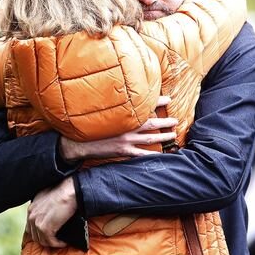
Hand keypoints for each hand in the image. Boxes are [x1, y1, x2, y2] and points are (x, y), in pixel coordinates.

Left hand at [26, 177, 75, 247]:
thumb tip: (47, 216)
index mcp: (30, 209)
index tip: (48, 234)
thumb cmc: (60, 193)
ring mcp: (37, 223)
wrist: (67, 192)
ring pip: (42, 241)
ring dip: (52, 243)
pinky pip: (50, 242)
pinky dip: (58, 244)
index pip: (30, 227)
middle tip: (55, 239)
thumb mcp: (45, 198)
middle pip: (35, 236)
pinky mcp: (45, 229)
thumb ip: (42, 207)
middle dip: (45, 239)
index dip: (38, 233)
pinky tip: (64, 242)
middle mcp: (31, 217)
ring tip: (60, 241)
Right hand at [60, 96, 177, 160]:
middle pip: (151, 123)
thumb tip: (126, 102)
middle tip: (176, 120)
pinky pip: (141, 154)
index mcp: (122, 116)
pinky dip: (152, 155)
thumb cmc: (91, 127)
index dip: (157, 102)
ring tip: (172, 134)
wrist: (79, 142)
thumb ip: (116, 110)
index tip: (169, 99)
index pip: (143, 106)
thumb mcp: (102, 115)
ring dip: (163, 136)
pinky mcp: (123, 152)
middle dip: (165, 121)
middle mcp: (126, 127)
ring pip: (149, 138)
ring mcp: (125, 140)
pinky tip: (161, 155)